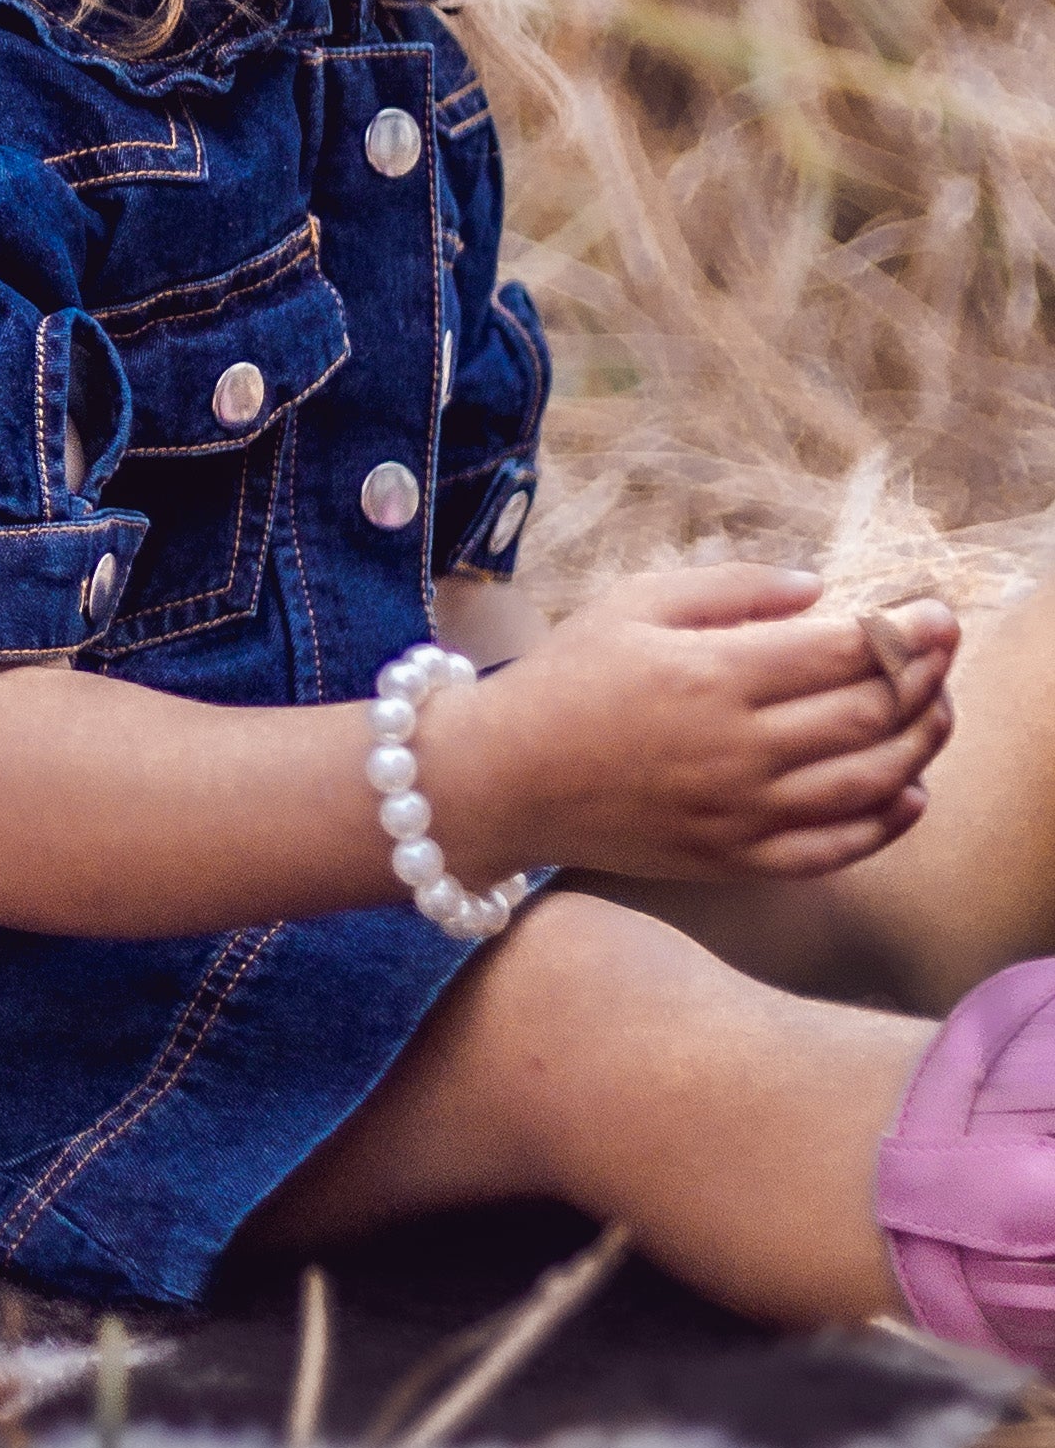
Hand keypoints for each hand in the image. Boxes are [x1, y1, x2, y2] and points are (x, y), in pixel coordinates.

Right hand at [425, 565, 957, 887]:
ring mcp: (741, 812)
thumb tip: (816, 591)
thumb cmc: (565, 678)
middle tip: (942, 657)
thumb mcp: (632, 603)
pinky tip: (908, 795)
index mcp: (714, 675)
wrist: (505, 778)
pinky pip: (834, 850)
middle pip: (872, 716)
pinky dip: (885, 825)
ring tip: (935, 715)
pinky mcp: (734, 859)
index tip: (937, 616)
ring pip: (870, 784)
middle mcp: (739, 748)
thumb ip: (729, 588)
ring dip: (920, 747)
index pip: (846, 654)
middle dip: (926, 680)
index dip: (906, 634)